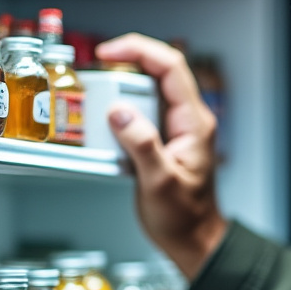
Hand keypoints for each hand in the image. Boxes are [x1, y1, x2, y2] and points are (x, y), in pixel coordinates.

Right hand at [96, 33, 227, 279]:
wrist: (193, 239)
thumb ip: (142, 145)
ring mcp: (177, 128)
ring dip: (120, 90)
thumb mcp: (160, 183)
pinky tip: (106, 123)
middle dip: (124, 67)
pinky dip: (121, 110)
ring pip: (148, 91)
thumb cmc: (184, 217)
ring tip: (97, 102)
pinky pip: (142, 112)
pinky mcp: (163, 138)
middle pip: (158, 72)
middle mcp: (188, 120)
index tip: (108, 53)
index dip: (139, 50)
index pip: (171, 67)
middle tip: (96, 81)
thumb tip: (120, 113)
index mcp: (194, 123)